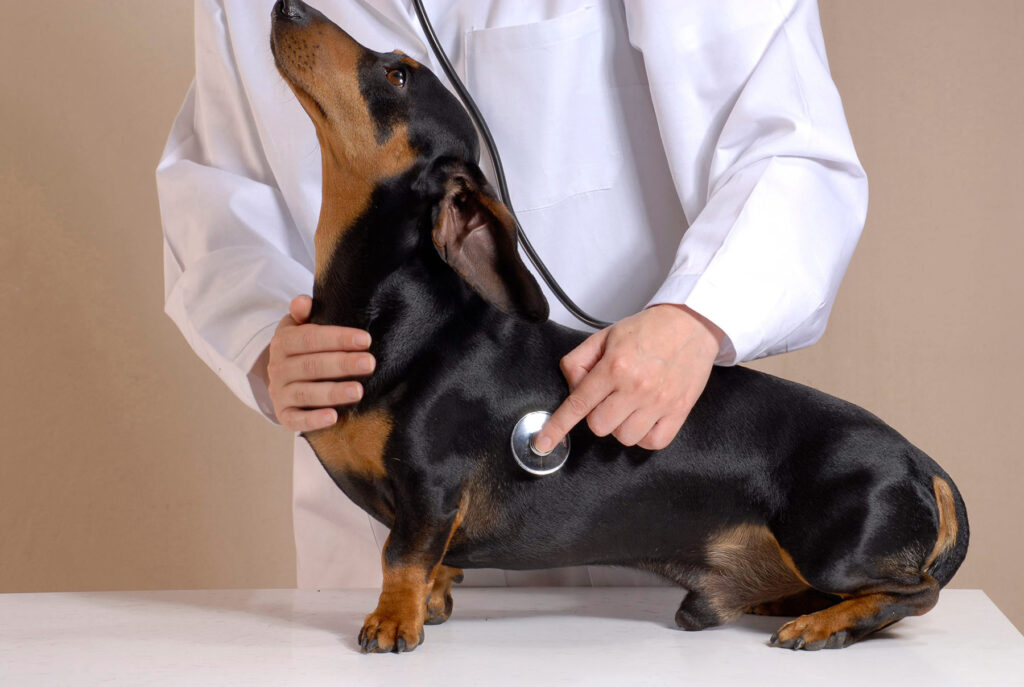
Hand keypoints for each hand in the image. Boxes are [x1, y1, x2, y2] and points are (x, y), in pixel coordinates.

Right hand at [258, 295, 373, 430]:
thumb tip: (303, 302)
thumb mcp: (297, 328)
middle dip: (342, 364)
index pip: (310, 338)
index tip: (366, 340)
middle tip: (370, 363)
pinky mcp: (283, 415)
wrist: (281, 380)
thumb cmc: (301, 350)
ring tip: (358, 391)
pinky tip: (334, 417)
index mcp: (283, 343)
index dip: (338, 338)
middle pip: (312, 366)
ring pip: (306, 393)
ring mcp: (279, 393)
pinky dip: (313, 420)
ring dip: (333, 392)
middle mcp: (278, 369)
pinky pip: (296, 420)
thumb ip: (301, 313)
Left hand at [535, 304, 723, 451]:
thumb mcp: (605, 336)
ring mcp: (659, 402)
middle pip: (599, 426)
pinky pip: (653, 443)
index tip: (543, 443)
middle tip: (610, 396)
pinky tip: (645, 418)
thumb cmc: (649, 330)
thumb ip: (579, 361)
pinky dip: (645, 436)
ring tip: (630, 404)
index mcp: (614, 366)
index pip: (578, 404)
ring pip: (624, 437)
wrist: (692, 324)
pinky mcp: (679, 411)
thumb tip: (572, 389)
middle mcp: (636, 387)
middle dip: (598, 414)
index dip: (558, 427)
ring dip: (621, 425)